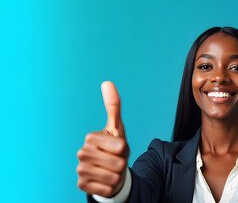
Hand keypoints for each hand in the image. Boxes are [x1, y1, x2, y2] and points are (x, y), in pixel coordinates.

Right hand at [77, 81, 129, 196]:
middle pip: (117, 163)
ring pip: (112, 177)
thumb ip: (113, 106)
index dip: (124, 149)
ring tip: (111, 170)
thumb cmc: (114, 148)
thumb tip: (107, 82)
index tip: (118, 148)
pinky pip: (105, 189)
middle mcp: (82, 153)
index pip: (120, 147)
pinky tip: (105, 181)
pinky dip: (110, 187)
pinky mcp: (82, 185)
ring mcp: (80, 170)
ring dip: (117, 176)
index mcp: (91, 138)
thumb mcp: (117, 128)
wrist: (110, 171)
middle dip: (122, 163)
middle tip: (115, 161)